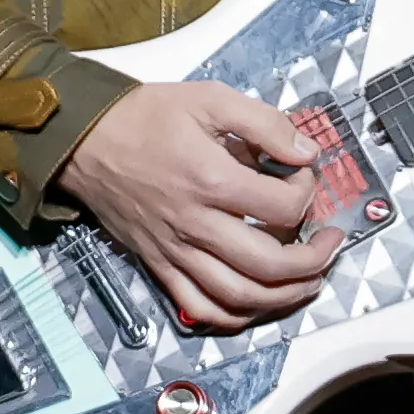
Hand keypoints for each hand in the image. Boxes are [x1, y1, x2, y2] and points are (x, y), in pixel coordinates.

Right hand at [54, 80, 340, 330]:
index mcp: (211, 180)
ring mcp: (176, 251)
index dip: (307, 191)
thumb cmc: (145, 118)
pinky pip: (200, 307)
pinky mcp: (159, 264)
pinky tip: (257, 302)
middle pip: (269, 264)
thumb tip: (306, 152)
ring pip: (240, 296)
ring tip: (309, 280)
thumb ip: (264, 122)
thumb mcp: (209, 98)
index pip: (283, 206)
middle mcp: (195, 224)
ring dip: (285, 296)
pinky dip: (235, 315)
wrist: (83, 141)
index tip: (303, 175)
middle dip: (313, 260)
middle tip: (330, 243)